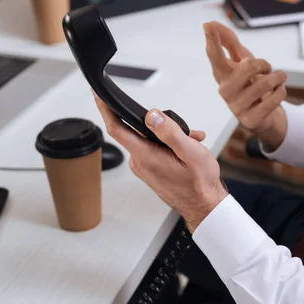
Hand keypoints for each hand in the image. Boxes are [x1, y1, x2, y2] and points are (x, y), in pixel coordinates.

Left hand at [93, 94, 227, 232]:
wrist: (204, 208)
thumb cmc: (200, 184)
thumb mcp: (191, 152)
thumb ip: (170, 132)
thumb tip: (152, 115)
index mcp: (146, 157)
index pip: (117, 129)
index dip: (105, 109)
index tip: (98, 95)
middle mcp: (140, 162)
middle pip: (138, 130)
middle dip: (161, 124)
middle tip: (185, 130)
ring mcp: (143, 167)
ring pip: (149, 139)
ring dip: (170, 135)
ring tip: (191, 142)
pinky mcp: (149, 169)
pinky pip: (153, 148)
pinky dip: (169, 144)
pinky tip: (186, 148)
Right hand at [204, 21, 287, 150]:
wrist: (264, 116)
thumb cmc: (250, 84)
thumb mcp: (241, 61)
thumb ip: (228, 42)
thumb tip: (210, 23)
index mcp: (221, 75)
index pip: (215, 55)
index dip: (212, 40)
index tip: (208, 25)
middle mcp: (225, 91)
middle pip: (248, 65)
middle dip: (264, 64)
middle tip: (266, 68)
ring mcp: (236, 107)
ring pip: (266, 82)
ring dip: (278, 77)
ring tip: (278, 79)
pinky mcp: (251, 120)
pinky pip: (275, 97)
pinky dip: (281, 91)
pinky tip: (276, 93)